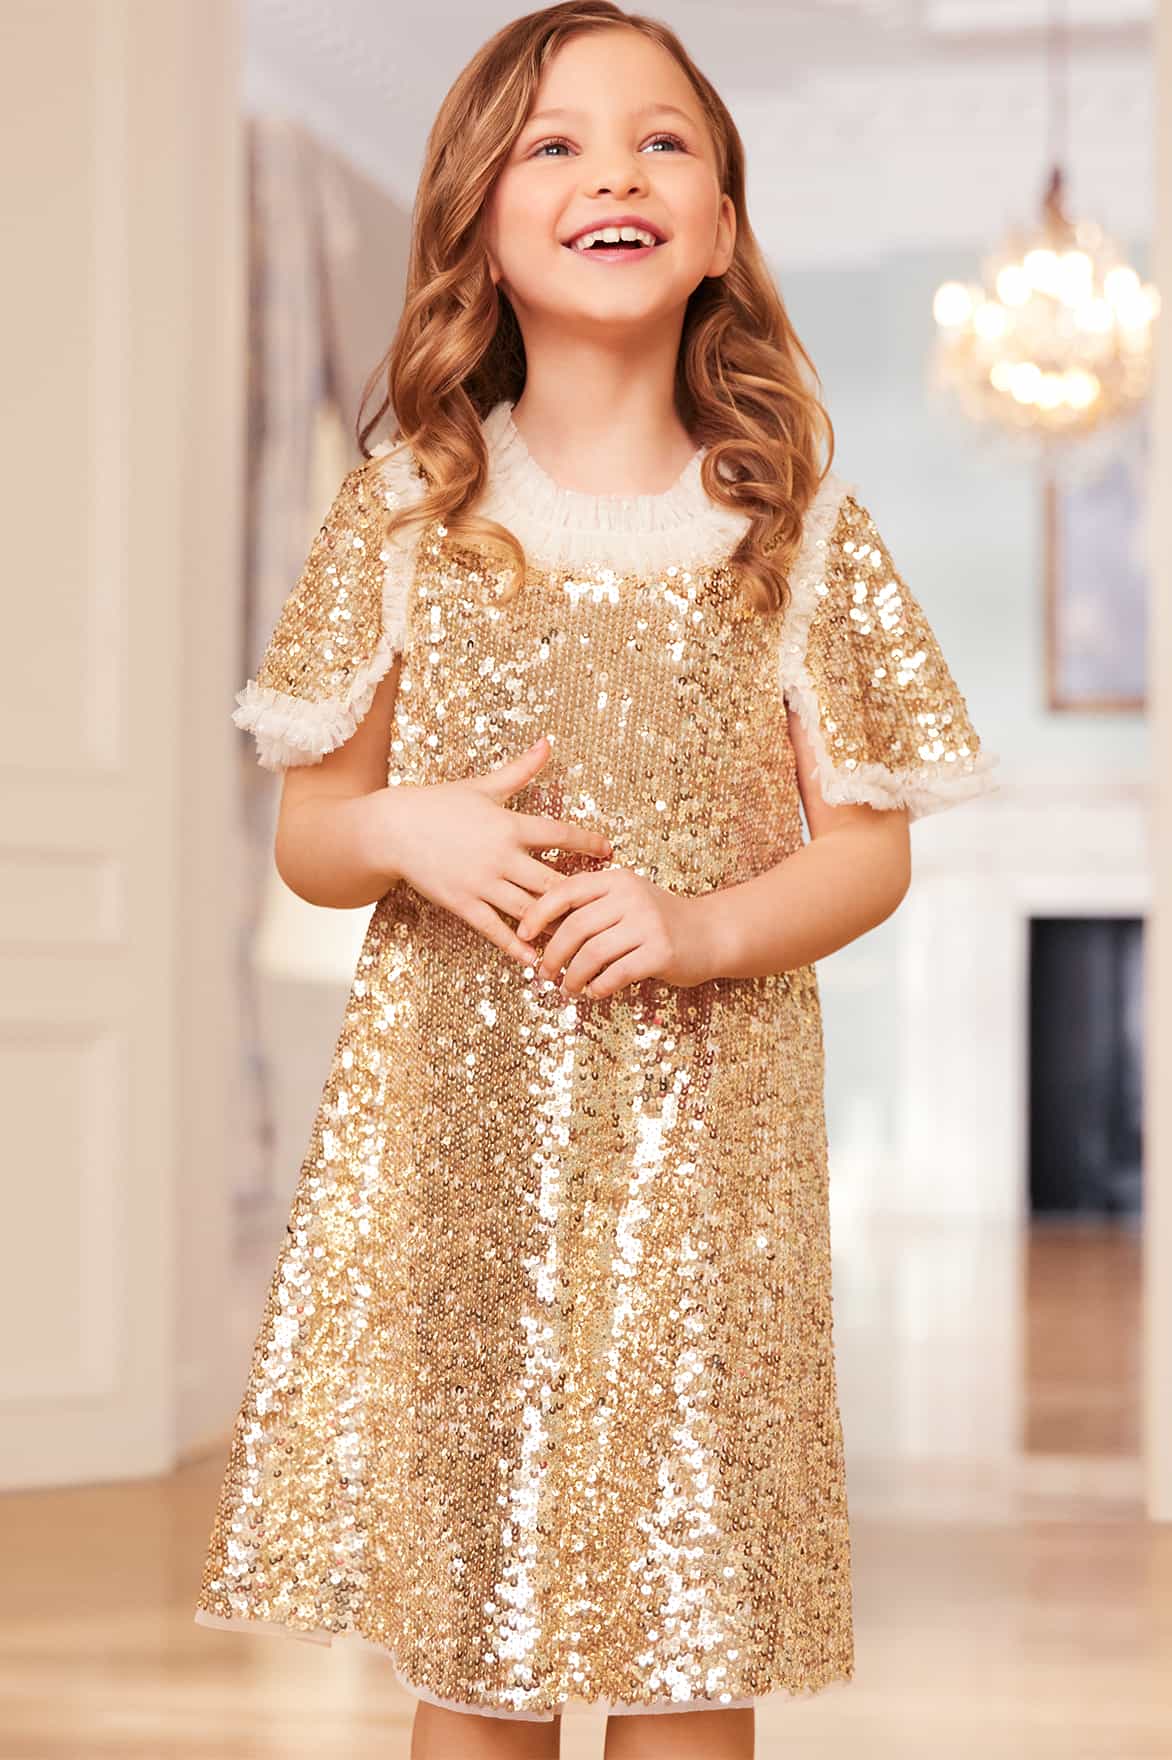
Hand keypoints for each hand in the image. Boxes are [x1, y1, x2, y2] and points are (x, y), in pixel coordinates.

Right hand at [365, 735, 611, 966]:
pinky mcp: (463, 904)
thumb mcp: (483, 786)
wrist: (393, 829)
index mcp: (509, 825)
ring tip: (580, 938)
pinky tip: (536, 960)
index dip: (587, 843)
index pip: (559, 834)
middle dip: (580, 894)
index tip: (610, 852)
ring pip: (529, 909)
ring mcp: (482, 883)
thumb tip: (547, 743)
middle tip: (604, 906)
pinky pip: (495, 930)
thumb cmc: (439, 805)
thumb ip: (520, 771)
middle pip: (552, 880)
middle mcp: (501, 857)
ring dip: (555, 925)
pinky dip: (518, 946)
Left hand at [517, 864, 718, 998]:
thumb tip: (540, 934)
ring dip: (573, 977)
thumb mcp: (625, 903)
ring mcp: (648, 924)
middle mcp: (631, 897)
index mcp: (616, 880)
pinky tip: (594, 992)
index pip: (565, 891)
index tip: (522, 935)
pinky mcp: (661, 952)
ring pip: (592, 954)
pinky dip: (599, 987)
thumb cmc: (657, 922)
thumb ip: (590, 910)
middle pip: (575, 927)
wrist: (710, 934)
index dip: (538, 913)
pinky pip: (616, 974)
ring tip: (567, 989)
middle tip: (544, 973)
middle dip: (552, 955)